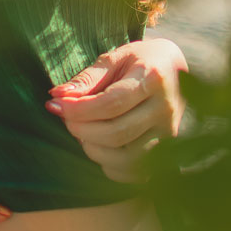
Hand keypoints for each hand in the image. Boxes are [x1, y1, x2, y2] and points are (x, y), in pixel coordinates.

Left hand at [44, 38, 187, 183]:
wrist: (175, 68)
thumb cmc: (140, 59)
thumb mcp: (115, 58)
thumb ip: (88, 78)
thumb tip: (57, 95)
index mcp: (152, 78)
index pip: (111, 103)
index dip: (79, 109)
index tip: (56, 105)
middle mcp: (165, 108)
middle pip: (117, 133)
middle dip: (82, 129)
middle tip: (65, 118)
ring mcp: (169, 132)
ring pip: (126, 157)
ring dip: (93, 149)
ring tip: (82, 131)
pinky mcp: (168, 150)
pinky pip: (135, 173)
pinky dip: (110, 166)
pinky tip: (99, 147)